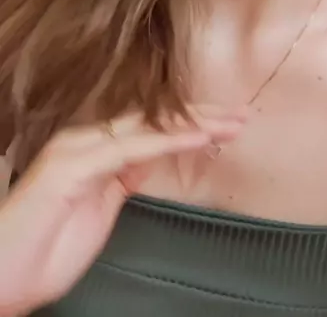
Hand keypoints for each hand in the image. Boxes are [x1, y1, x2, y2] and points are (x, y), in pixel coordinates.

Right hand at [0, 110, 242, 314]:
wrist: (3, 276)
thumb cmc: (44, 251)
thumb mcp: (99, 210)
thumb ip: (122, 180)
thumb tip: (150, 160)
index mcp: (92, 150)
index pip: (149, 127)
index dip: (188, 123)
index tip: (225, 123)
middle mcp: (85, 142)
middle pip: (153, 120)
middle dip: (199, 116)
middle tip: (240, 114)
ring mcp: (78, 150)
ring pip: (146, 127)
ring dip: (193, 124)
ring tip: (229, 121)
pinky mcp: (72, 167)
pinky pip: (130, 148)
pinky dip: (168, 141)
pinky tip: (198, 138)